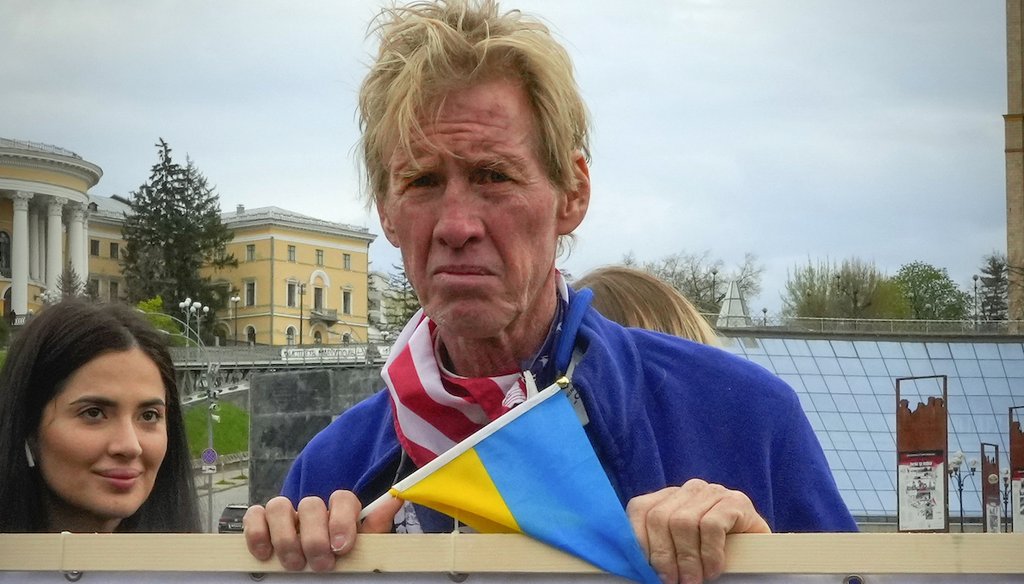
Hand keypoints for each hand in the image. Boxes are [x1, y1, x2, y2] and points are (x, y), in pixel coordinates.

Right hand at [243, 490, 401, 571]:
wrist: (322, 574)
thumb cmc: (342, 560)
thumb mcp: (362, 549)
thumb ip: (375, 527)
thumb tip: (395, 500)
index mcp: (339, 511)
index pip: (342, 498)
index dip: (341, 520)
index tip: (341, 547)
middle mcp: (312, 510)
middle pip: (310, 504)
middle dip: (314, 537)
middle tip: (321, 564)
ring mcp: (286, 516)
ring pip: (278, 505)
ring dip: (286, 537)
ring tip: (295, 564)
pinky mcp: (261, 524)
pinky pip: (254, 516)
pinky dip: (256, 532)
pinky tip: (265, 554)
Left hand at [626, 479, 770, 583]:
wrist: (761, 553)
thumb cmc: (714, 554)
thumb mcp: (681, 548)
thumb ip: (661, 548)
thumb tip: (637, 566)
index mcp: (669, 497)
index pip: (640, 509)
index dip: (639, 542)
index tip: (645, 571)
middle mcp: (689, 489)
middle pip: (660, 517)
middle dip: (663, 556)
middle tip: (672, 582)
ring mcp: (713, 492)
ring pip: (683, 522)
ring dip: (687, 559)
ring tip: (694, 580)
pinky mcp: (736, 501)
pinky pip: (712, 526)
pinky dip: (710, 554)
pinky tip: (714, 570)